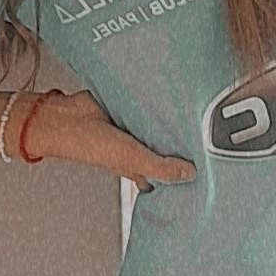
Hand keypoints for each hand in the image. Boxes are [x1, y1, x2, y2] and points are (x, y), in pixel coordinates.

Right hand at [18, 90, 196, 192]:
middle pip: (166, 150)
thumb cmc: (91, 145)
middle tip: (208, 137)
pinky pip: (149, 105)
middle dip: (182, 146)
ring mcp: (134, 128)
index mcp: (138, 168)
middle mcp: (138, 149)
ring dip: (171, 121)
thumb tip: (190, 173)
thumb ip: (162, 168)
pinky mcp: (129, 107)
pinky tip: (171, 96)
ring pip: (159, 127)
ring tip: (196, 113)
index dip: (180, 178)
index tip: (204, 175)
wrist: (68, 118)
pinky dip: (157, 102)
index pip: (164, 178)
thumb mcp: (133, 159)